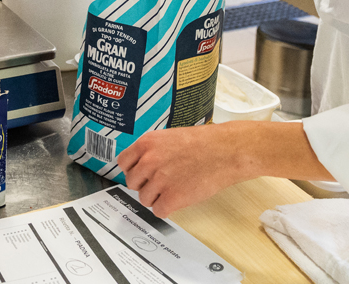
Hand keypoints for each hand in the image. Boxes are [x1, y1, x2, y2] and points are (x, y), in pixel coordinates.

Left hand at [117, 125, 252, 218]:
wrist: (225, 151)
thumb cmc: (203, 143)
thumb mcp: (169, 137)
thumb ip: (151, 151)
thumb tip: (140, 165)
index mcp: (146, 144)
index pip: (123, 163)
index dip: (133, 170)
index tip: (141, 174)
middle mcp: (148, 161)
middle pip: (132, 183)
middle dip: (145, 185)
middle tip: (162, 182)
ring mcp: (159, 180)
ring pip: (145, 199)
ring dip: (157, 197)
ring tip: (174, 188)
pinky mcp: (172, 198)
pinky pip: (158, 211)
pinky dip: (167, 208)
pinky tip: (179, 198)